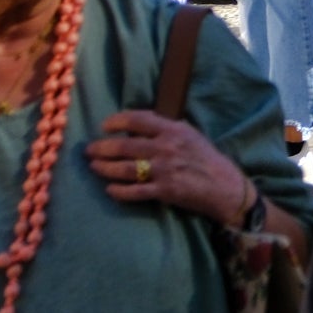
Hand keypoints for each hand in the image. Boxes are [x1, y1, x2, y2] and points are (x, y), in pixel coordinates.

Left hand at [86, 110, 255, 227]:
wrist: (224, 186)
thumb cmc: (206, 158)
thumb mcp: (190, 135)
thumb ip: (166, 129)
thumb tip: (138, 127)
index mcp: (174, 130)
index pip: (138, 120)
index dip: (117, 121)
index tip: (105, 126)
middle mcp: (166, 148)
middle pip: (125, 146)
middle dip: (102, 148)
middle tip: (89, 150)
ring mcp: (164, 171)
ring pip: (125, 169)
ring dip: (105, 168)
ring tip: (94, 167)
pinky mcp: (164, 191)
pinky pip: (134, 192)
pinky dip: (119, 191)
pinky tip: (109, 189)